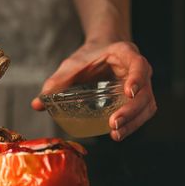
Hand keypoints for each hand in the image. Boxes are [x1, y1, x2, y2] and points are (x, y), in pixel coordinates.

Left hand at [31, 41, 156, 140]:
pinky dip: (132, 124)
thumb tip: (37, 104)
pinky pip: (141, 113)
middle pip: (146, 92)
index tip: (129, 92)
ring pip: (147, 106)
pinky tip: (118, 133)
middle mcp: (139, 70)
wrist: (100, 51)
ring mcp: (141, 86)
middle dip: (132, 110)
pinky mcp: (138, 99)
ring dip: (134, 121)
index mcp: (125, 54)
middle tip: (114, 123)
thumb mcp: (72, 65)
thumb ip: (56, 81)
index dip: (137, 79)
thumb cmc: (88, 56)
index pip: (139, 65)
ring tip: (116, 134)